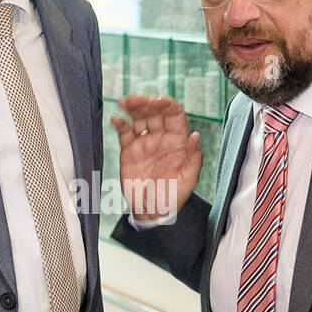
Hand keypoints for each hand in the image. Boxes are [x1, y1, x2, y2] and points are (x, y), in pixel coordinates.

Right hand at [109, 94, 202, 220]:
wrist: (150, 212)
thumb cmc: (172, 198)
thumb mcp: (187, 180)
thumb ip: (193, 159)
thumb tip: (195, 136)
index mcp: (178, 142)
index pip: (174, 115)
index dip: (167, 105)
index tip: (157, 101)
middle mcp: (161, 138)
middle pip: (154, 112)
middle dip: (146, 102)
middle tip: (135, 100)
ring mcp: (144, 143)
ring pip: (139, 118)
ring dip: (132, 107)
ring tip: (124, 102)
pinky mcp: (129, 151)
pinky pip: (124, 133)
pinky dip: (120, 124)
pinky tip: (116, 119)